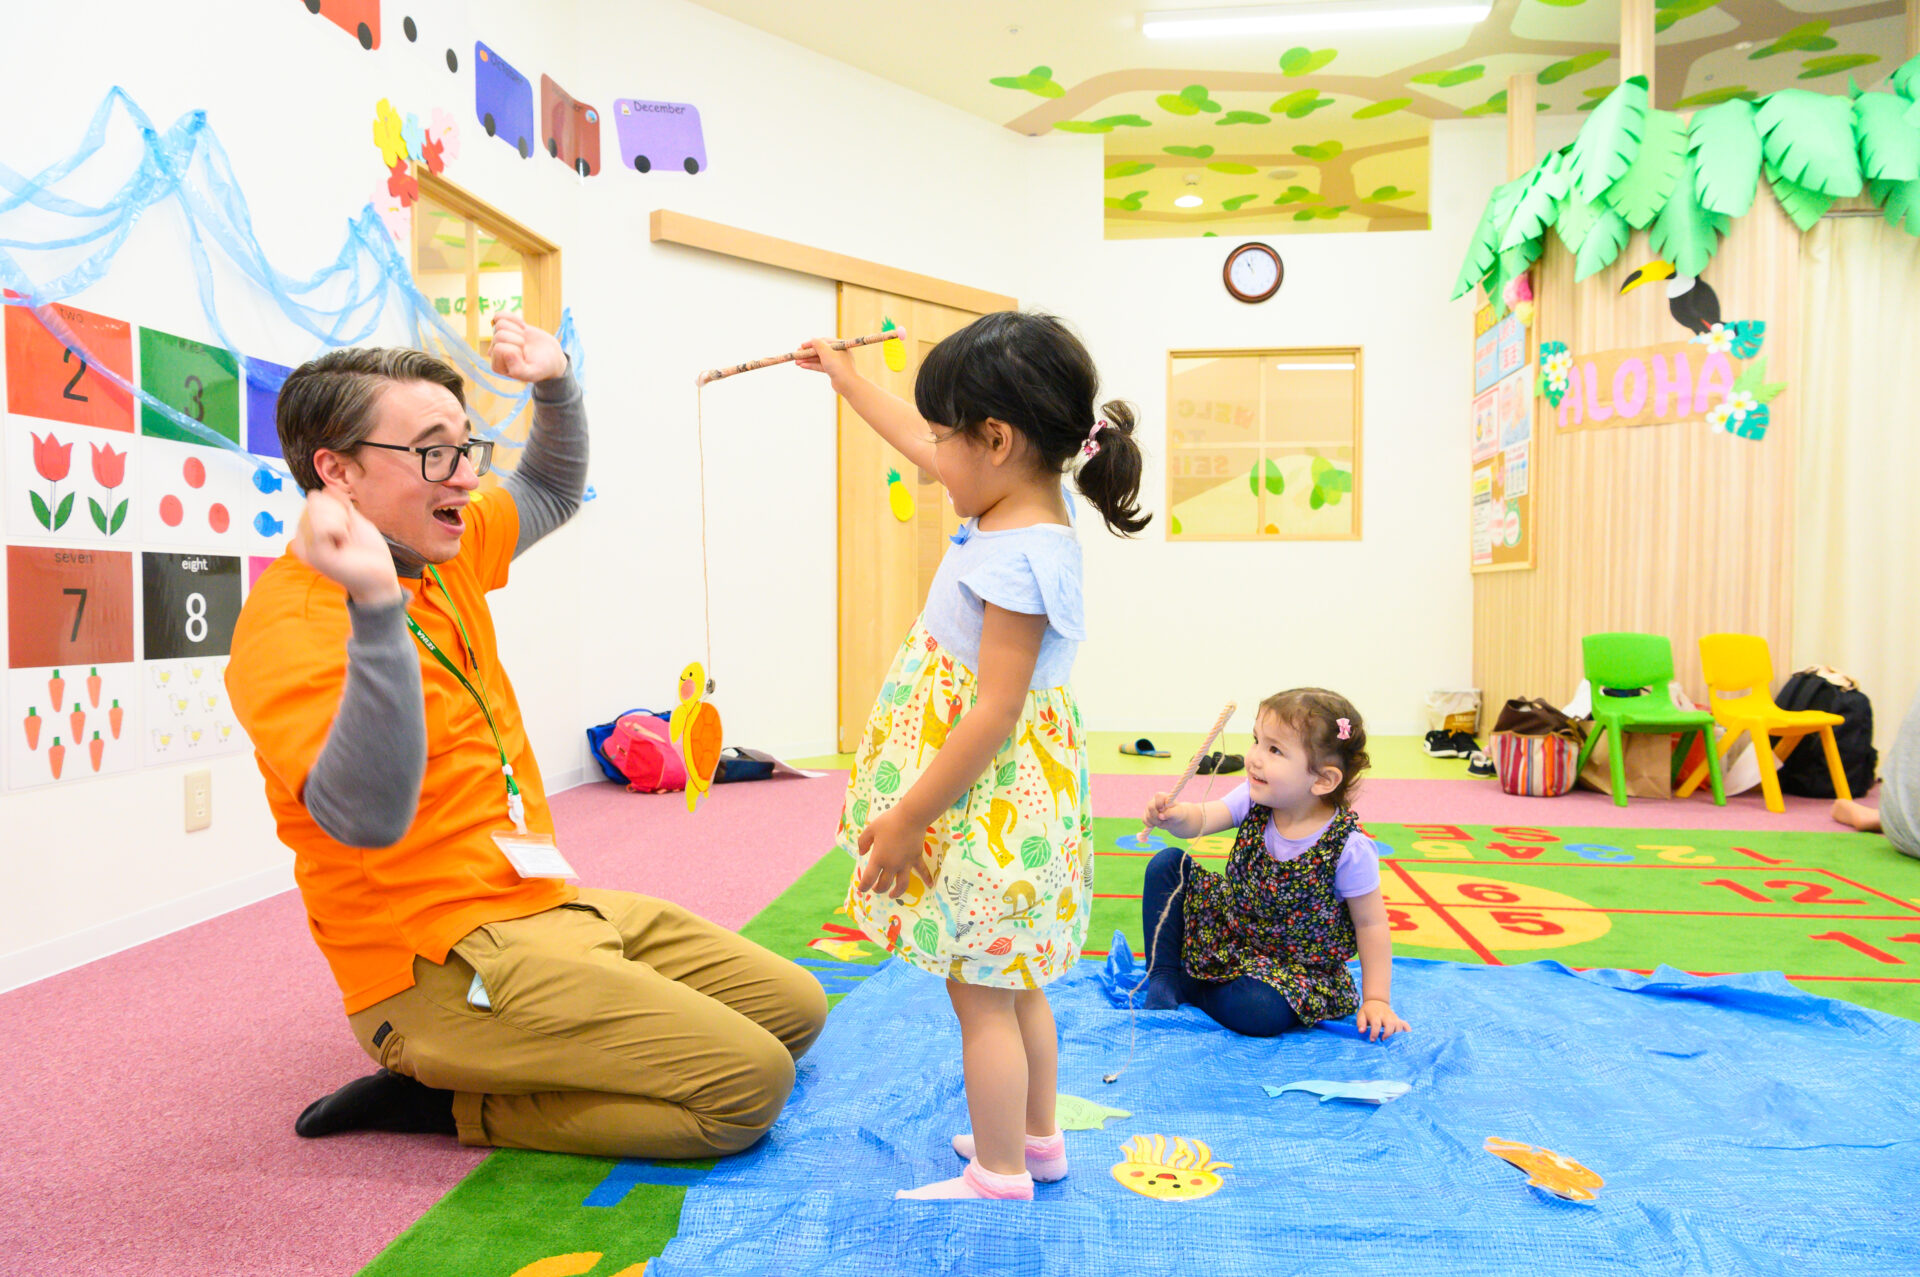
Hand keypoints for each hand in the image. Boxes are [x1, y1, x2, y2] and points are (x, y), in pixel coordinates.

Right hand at [293, 490, 401, 605]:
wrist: (380, 578)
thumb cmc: (368, 552)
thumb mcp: (354, 520)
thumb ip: (339, 505)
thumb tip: (325, 489)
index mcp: (309, 531)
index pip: (316, 498)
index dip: (340, 508)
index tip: (347, 529)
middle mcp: (303, 540)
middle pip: (315, 501)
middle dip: (339, 513)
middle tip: (348, 537)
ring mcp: (306, 548)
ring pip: (317, 509)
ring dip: (341, 521)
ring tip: (346, 542)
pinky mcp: (315, 555)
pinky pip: (322, 525)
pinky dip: (339, 528)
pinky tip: (343, 543)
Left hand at [489, 315, 567, 383]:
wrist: (551, 357)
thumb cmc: (541, 367)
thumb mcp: (533, 374)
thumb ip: (519, 372)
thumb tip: (507, 352)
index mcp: (498, 367)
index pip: (499, 348)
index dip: (516, 350)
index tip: (525, 357)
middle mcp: (495, 352)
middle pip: (499, 335)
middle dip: (518, 339)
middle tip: (526, 348)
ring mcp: (499, 339)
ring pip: (500, 324)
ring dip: (517, 330)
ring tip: (525, 340)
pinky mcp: (504, 328)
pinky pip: (500, 315)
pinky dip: (514, 318)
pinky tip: (523, 328)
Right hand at [794, 337, 856, 391]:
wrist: (847, 383)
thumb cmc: (838, 365)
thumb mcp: (826, 351)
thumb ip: (817, 344)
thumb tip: (812, 339)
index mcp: (839, 345)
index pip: (823, 341)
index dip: (811, 343)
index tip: (801, 346)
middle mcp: (838, 352)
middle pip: (820, 350)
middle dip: (807, 353)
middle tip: (796, 354)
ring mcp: (835, 362)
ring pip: (819, 359)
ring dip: (807, 360)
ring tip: (796, 362)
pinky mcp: (833, 371)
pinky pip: (821, 366)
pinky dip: (812, 366)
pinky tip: (802, 366)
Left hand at [856, 806, 924, 899]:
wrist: (910, 817)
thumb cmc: (889, 822)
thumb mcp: (870, 829)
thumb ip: (863, 842)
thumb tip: (861, 852)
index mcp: (879, 859)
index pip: (869, 878)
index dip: (863, 886)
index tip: (861, 889)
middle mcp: (892, 865)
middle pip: (884, 884)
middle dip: (878, 889)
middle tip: (875, 888)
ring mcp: (906, 863)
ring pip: (901, 884)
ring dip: (896, 892)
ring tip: (892, 895)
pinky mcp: (916, 858)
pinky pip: (922, 871)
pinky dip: (927, 878)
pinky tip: (930, 885)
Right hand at [1144, 791, 1174, 830]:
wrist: (1174, 819)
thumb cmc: (1177, 813)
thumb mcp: (1177, 813)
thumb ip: (1170, 813)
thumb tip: (1160, 816)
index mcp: (1162, 796)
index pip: (1157, 796)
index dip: (1160, 804)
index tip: (1164, 809)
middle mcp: (1154, 800)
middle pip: (1150, 807)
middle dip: (1157, 816)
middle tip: (1163, 820)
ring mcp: (1148, 807)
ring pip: (1147, 816)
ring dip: (1155, 822)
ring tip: (1163, 821)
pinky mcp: (1145, 814)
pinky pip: (1144, 820)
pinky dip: (1150, 824)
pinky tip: (1156, 824)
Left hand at [1356, 998, 1409, 1041]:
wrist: (1376, 1002)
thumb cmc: (1367, 1012)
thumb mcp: (1361, 1015)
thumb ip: (1361, 1023)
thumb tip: (1361, 1031)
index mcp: (1375, 1015)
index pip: (1376, 1024)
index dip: (1374, 1033)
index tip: (1372, 1040)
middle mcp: (1386, 1016)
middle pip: (1390, 1024)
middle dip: (1387, 1034)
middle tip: (1383, 1040)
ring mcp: (1393, 1017)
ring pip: (1398, 1025)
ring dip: (1396, 1034)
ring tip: (1392, 1041)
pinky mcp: (1398, 1019)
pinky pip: (1405, 1025)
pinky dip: (1407, 1031)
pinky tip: (1406, 1038)